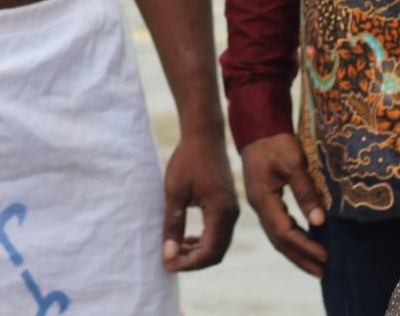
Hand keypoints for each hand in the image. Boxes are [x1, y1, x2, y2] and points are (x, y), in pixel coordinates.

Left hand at [161, 130, 239, 270]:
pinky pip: (218, 232)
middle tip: (168, 262)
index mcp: (221, 212)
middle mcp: (231, 214)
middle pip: (216, 252)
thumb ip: (173, 225)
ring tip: (174, 251)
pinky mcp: (227, 205)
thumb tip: (168, 255)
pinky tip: (186, 239)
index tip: (167, 265)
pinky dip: (203, 240)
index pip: (209, 252)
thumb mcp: (174, 193)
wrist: (204, 135)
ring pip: (218, 244)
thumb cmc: (188, 159)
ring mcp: (232, 210)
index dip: (188, 264)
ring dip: (197, 252)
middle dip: (192, 261)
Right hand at [240, 132, 327, 275]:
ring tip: (314, 264)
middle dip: (300, 258)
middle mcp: (259, 206)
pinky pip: (277, 225)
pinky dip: (291, 238)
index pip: (286, 233)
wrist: (257, 127)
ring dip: (296, 251)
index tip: (326, 255)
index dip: (306, 246)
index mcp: (263, 199)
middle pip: (279, 241)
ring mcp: (260, 204)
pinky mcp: (264, 199)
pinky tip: (303, 241)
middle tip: (322, 272)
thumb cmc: (275, 142)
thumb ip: (306, 192)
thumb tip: (320, 221)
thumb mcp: (293, 163)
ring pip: (277, 235)